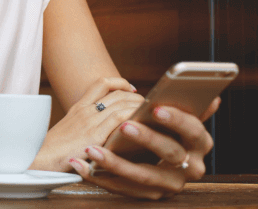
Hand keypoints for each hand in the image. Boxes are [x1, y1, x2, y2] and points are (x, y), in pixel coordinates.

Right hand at [32, 77, 143, 171]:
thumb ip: (85, 124)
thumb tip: (105, 126)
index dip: (120, 82)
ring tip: (148, 113)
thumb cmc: (55, 150)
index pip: (101, 83)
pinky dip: (132, 117)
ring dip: (138, 106)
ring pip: (121, 104)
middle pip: (116, 93)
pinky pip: (119, 119)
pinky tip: (141, 123)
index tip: (131, 88)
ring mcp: (89, 121)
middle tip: (146, 105)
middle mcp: (85, 110)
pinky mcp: (94, 136)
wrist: (40, 159)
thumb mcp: (69, 130)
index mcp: (78, 107)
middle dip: (135, 96)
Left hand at [69, 97, 220, 198]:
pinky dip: (98, 177)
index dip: (176, 120)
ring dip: (114, 163)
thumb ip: (193, 109)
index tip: (156, 108)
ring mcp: (167, 184)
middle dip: (146, 138)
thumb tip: (212, 98)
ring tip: (91, 150)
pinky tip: (80, 166)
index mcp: (199, 144)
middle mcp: (188, 168)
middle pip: (169, 153)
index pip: (192, 130)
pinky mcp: (146, 194)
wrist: (162, 163)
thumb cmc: (171, 132)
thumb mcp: (183, 122)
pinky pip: (120, 188)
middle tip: (124, 126)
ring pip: (141, 176)